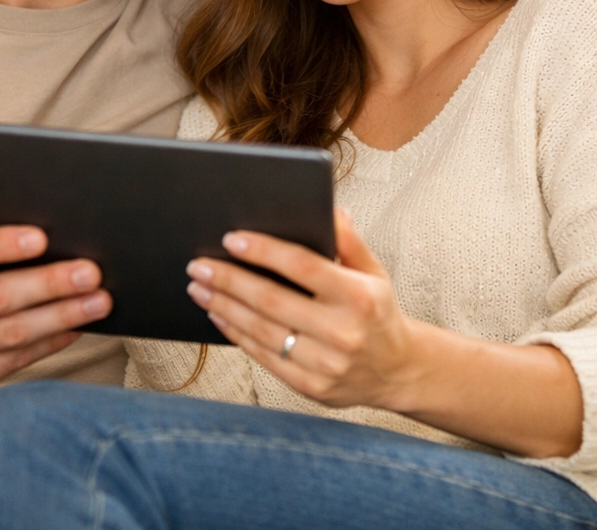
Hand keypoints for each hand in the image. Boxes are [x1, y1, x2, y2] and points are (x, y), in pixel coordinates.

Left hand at [186, 209, 413, 408]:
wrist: (398, 371)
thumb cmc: (377, 311)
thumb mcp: (373, 272)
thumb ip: (350, 240)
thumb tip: (330, 209)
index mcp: (359, 297)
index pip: (303, 267)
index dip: (264, 251)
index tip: (231, 238)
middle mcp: (342, 332)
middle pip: (272, 300)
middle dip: (229, 280)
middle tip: (198, 264)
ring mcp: (326, 364)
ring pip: (262, 331)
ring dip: (224, 306)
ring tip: (199, 286)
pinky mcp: (311, 387)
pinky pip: (264, 357)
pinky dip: (236, 334)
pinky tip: (218, 314)